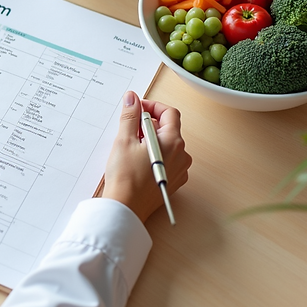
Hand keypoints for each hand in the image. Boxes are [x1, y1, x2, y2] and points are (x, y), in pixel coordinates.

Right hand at [101, 91, 191, 222]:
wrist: (126, 208)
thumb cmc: (125, 176)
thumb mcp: (124, 139)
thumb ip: (130, 115)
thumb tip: (132, 98)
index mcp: (172, 141)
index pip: (169, 113)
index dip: (153, 107)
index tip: (138, 108)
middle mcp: (181, 155)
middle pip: (168, 129)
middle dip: (149, 125)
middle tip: (129, 129)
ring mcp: (179, 170)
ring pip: (167, 145)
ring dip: (151, 141)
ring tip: (132, 148)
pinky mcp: (173, 181)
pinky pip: (167, 161)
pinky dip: (155, 156)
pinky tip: (138, 162)